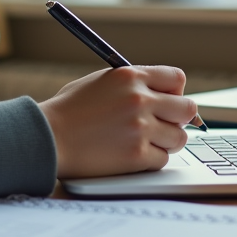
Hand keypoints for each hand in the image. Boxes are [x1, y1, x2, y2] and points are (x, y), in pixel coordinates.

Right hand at [38, 66, 195, 178]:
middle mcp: (139, 99)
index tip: (168, 101)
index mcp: (130, 76)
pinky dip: (151, 160)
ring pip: (179, 137)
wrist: (48, 137)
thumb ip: (133, 84)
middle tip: (163, 124)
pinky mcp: (137, 156)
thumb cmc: (69, 111)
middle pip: (188, 108)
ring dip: (166, 141)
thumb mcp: (101, 82)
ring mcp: (140, 128)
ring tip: (145, 141)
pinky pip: (163, 159)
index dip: (175, 91)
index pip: (177, 78)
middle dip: (178, 117)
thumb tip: (164, 94)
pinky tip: (132, 155)